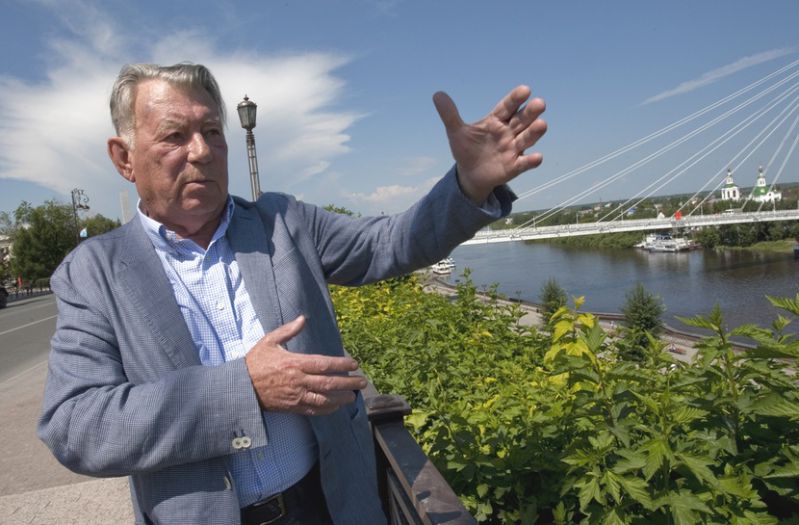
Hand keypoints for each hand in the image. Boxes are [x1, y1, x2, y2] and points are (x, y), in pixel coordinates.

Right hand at [244, 315, 367, 415]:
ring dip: (341, 398)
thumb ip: (288, 331)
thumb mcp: (269, 341)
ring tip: (353, 396)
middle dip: (349, 383)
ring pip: (324, 399)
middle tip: (362, 382)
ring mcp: (296, 395)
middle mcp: (298, 381)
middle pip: (329, 383)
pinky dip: (327, 409)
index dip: (341, 364)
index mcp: (294, 363)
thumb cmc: (255, 362)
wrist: (241, 387)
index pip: (324, 364)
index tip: (354, 364)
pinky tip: (336, 407)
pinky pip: (314, 410)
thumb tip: (302, 318)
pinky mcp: (292, 407)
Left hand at [434, 86, 546, 203]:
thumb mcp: (456, 132)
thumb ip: (450, 115)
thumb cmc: (467, 149)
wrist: (470, 174)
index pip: (507, 107)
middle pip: (522, 120)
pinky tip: (537, 157)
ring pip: (527, 138)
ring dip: (535, 132)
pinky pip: (525, 163)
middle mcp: (508, 132)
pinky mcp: (514, 166)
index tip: (525, 90)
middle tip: (540, 103)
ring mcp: (513, 149)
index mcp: (496, 120)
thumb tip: (437, 95)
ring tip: (542, 124)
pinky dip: (531, 161)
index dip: (515, 99)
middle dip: (531, 112)